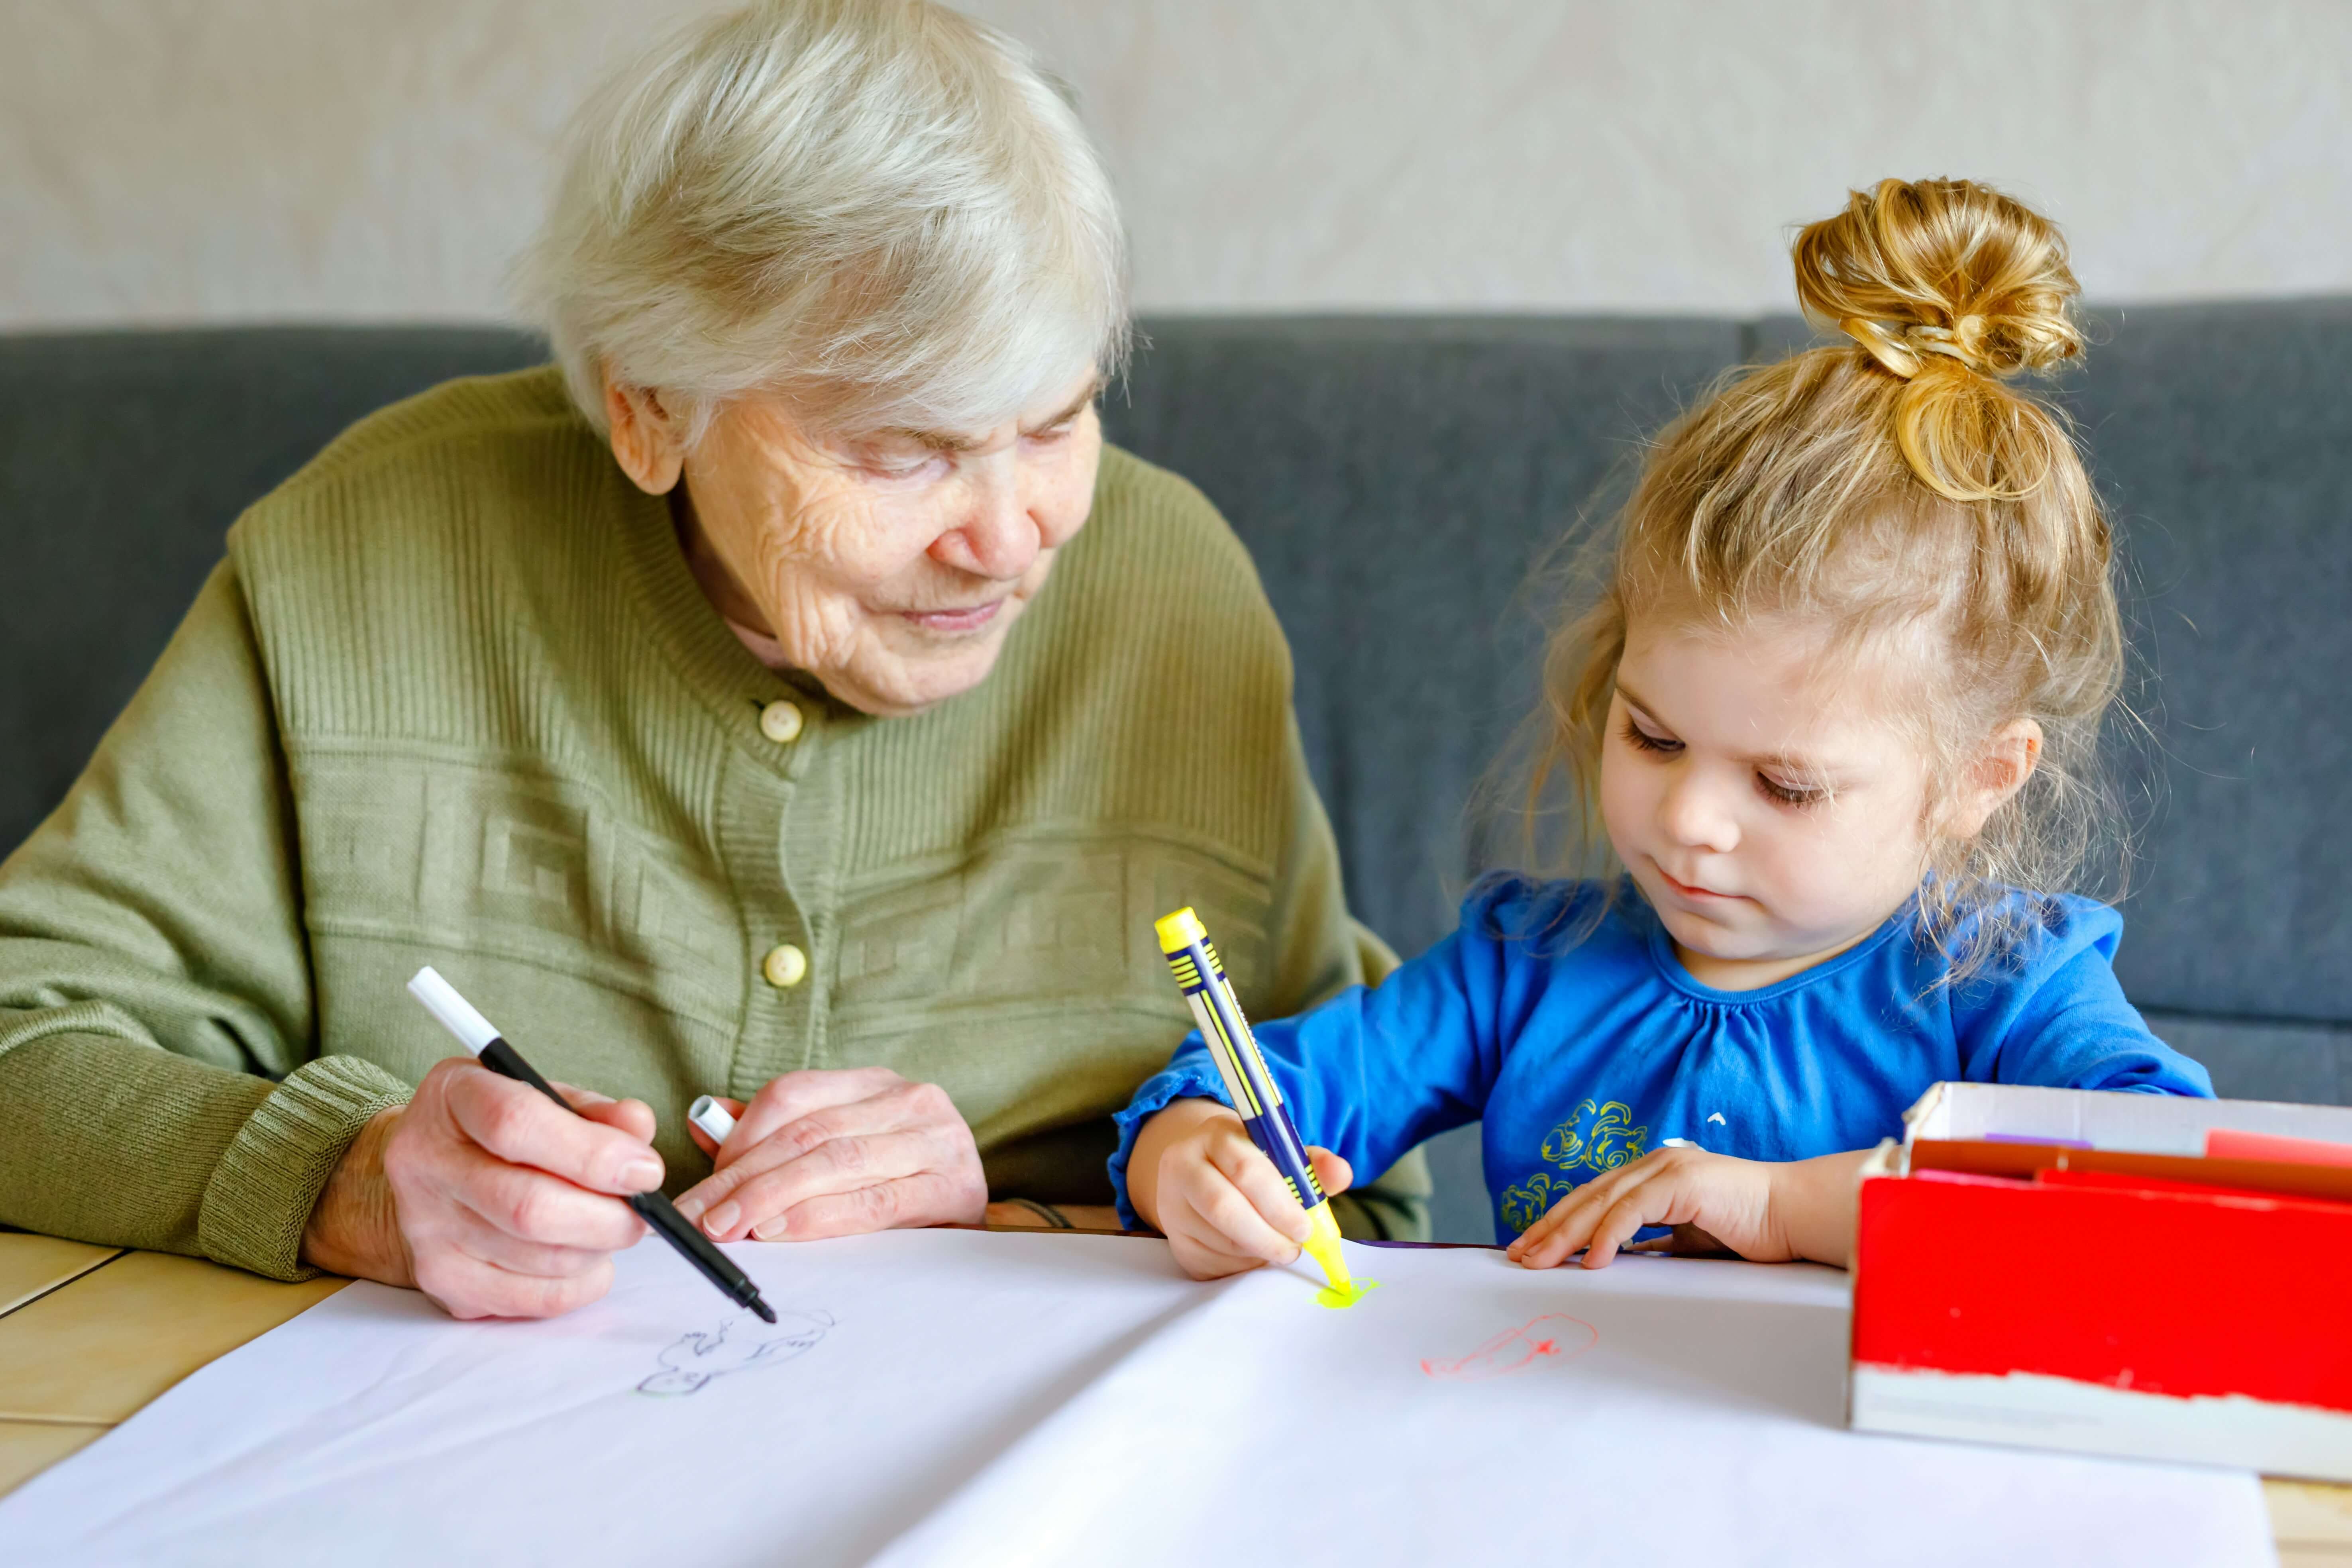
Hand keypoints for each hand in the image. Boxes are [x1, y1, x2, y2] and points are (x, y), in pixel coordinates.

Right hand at [299, 1058, 661, 1318]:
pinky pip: (537, 1300)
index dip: (593, 1153)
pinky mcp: (444, 1284)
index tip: (646, 1170)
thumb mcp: (546, 1096)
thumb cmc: (499, 1129)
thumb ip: (596, 1111)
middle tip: (642, 1210)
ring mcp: (427, 1231)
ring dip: (599, 1248)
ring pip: (541, 1260)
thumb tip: (639, 1128)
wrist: (429, 1174)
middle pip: (530, 1208)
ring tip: (611, 1225)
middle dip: (608, 1217)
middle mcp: (426, 1165)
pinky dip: (583, 1283)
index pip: (517, 1124)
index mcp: (452, 1098)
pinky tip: (587, 1256)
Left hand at [671, 1067, 986, 1241]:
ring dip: (771, 1197)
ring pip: (836, 1162)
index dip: (738, 1138)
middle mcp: (911, 1099)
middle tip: (700, 1218)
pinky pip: (877, 1201)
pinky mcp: (957, 1186)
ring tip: (730, 1227)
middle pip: (807, 1132)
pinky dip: (822, 1217)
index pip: (792, 1094)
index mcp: (876, 1084)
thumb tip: (703, 1123)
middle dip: (743, 1178)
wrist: (977, 1225)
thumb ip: (777, 1136)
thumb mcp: (840, 1151)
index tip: (700, 1187)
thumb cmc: (898, 1187)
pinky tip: (782, 1231)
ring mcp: (939, 1139)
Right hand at [1125, 1098, 1352, 1279]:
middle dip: (1267, 1236)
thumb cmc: (1250, 1164)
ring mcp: (1171, 1202)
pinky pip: (1210, 1261)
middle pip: (1223, 1208)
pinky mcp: (1172, 1237)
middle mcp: (1183, 1164)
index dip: (1279, 1203)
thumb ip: (1312, 1165)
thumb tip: (1342, 1174)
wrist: (1200, 1172)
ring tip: (1278, 1248)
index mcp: (1216, 1134)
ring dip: (1257, 1252)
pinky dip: (1240, 1265)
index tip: (1305, 1227)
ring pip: (1219, 1240)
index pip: (1246, 1168)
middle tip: (1295, 1249)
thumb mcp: (1280, 1154)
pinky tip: (1253, 1254)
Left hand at [1504, 1146, 1868, 1269]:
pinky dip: (1609, 1236)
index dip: (1558, 1222)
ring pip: (1602, 1203)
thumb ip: (1652, 1243)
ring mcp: (1668, 1168)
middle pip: (1587, 1197)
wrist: (1796, 1217)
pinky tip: (1591, 1261)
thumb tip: (1614, 1262)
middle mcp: (1654, 1165)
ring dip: (1566, 1234)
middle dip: (1549, 1228)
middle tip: (1519, 1257)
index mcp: (1653, 1175)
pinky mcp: (1683, 1181)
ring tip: (1540, 1262)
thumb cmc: (1749, 1231)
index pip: (1592, 1198)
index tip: (1530, 1248)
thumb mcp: (1687, 1239)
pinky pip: (1634, 1211)